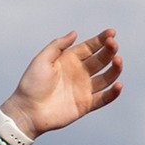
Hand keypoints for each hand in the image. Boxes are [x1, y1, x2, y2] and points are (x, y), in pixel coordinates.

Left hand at [0, 29, 121, 136]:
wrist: (26, 112)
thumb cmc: (31, 85)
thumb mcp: (41, 60)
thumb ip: (57, 46)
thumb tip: (74, 33)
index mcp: (69, 61)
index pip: (91, 47)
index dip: (102, 39)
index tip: (111, 33)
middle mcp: (79, 73)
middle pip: (101, 59)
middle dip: (110, 50)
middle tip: (112, 44)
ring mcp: (84, 89)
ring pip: (107, 77)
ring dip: (115, 68)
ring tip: (117, 60)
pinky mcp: (86, 105)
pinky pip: (104, 98)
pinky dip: (114, 93)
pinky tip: (118, 85)